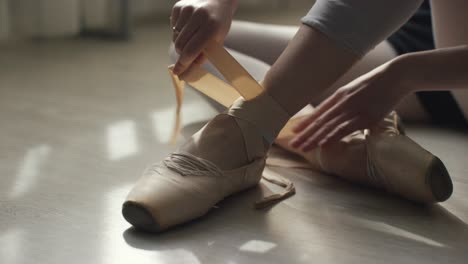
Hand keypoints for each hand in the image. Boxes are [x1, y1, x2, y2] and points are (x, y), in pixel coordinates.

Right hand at [171, 0, 234, 74]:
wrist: (218, 1)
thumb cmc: (219, 24)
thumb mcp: (217, 41)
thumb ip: (203, 56)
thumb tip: (187, 70)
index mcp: (211, 27)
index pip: (191, 51)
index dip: (183, 64)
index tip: (177, 72)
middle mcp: (198, 16)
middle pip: (180, 45)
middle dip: (182, 54)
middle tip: (188, 54)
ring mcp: (187, 10)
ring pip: (175, 37)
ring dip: (180, 42)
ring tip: (191, 37)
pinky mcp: (179, 7)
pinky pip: (173, 27)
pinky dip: (178, 32)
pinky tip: (188, 27)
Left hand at [289, 59, 407, 151]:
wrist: (397, 75)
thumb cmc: (378, 83)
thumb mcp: (357, 89)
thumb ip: (346, 101)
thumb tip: (340, 112)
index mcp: (339, 95)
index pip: (318, 112)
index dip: (305, 122)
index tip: (293, 131)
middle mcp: (342, 102)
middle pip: (320, 121)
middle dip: (305, 133)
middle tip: (293, 144)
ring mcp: (353, 109)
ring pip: (329, 126)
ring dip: (314, 138)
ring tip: (302, 147)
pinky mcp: (365, 117)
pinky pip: (345, 129)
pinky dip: (333, 137)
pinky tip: (323, 144)